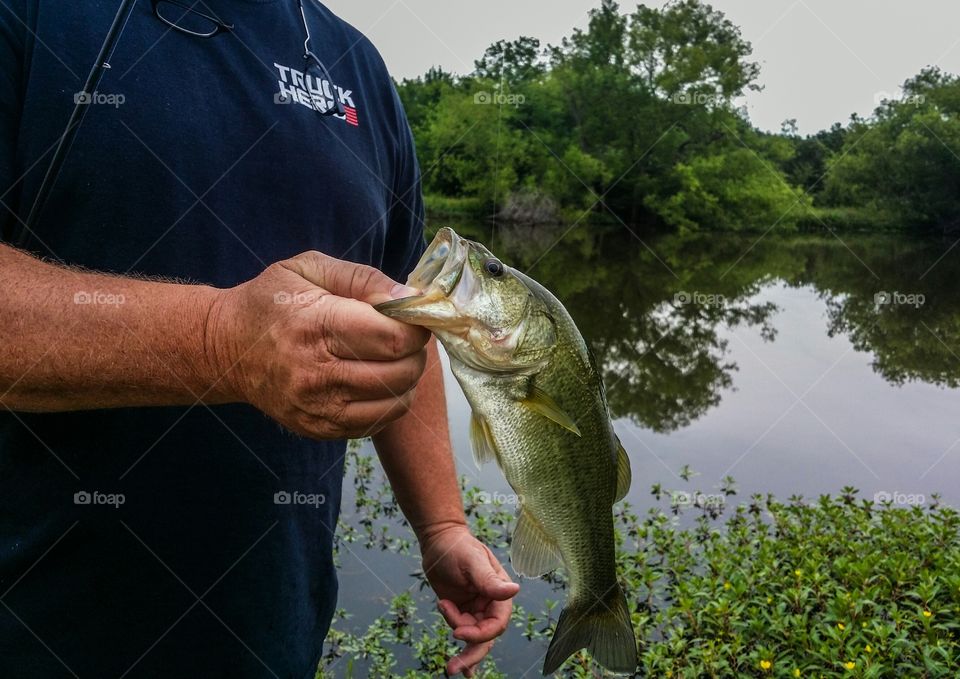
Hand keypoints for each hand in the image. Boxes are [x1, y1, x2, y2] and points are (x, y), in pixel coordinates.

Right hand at [207, 251, 430, 438]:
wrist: (225, 348)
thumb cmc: (272, 302)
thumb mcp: (310, 269)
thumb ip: (364, 279)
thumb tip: (412, 298)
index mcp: (316, 325)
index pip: (393, 338)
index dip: (415, 326)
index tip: (411, 316)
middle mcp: (316, 372)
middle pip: (400, 372)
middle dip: (415, 352)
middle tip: (405, 337)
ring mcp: (317, 407)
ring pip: (395, 402)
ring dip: (407, 378)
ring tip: (392, 358)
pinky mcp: (318, 429)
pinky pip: (377, 422)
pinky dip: (389, 401)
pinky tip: (377, 379)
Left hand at [420, 524, 519, 676]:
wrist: (439, 540)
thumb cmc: (458, 547)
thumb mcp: (472, 562)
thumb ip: (490, 581)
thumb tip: (514, 590)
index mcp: (499, 593)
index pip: (496, 623)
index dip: (479, 633)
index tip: (457, 632)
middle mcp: (491, 604)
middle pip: (487, 637)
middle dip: (472, 654)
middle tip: (453, 669)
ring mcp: (476, 609)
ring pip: (474, 639)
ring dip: (462, 649)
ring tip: (449, 667)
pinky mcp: (461, 611)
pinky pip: (464, 633)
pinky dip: (464, 650)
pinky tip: (462, 671)